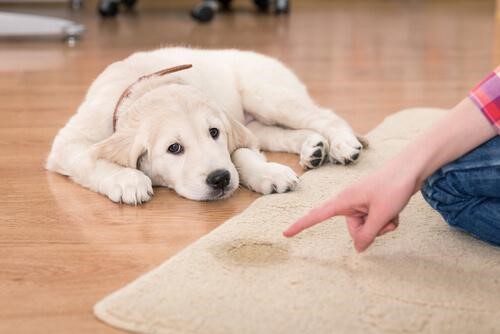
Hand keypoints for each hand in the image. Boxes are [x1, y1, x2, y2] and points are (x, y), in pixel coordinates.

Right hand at [283, 164, 417, 251]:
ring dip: (382, 225)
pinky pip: (376, 221)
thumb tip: (358, 249)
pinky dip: (387, 220)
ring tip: (392, 211)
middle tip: (385, 217)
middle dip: (371, 230)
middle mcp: (350, 202)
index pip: (317, 215)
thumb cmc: (393, 186)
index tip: (286, 233)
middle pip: (354, 229)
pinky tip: (396, 210)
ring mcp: (362, 203)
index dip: (301, 225)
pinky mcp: (372, 204)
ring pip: (367, 227)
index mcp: (344, 200)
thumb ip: (368, 234)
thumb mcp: (381, 215)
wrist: (412, 168)